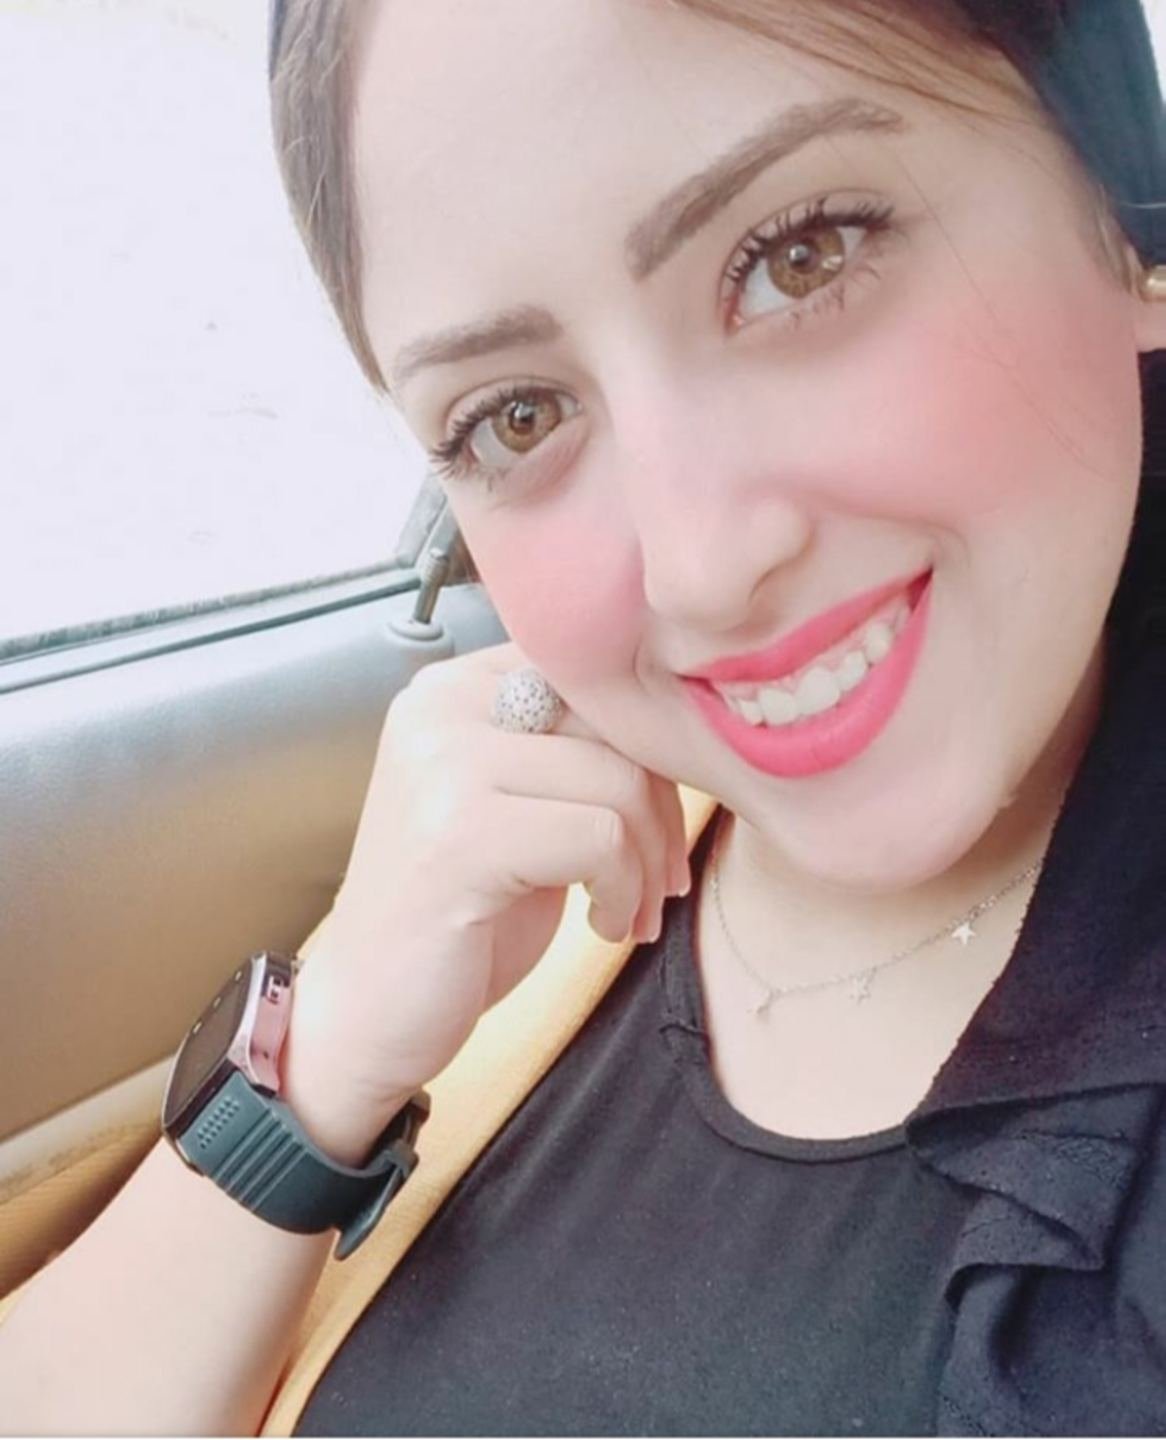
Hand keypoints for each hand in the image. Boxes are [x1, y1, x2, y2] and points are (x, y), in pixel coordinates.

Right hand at [280, 641, 689, 1159]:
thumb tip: (679, 723)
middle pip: (615, 724)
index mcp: (454, 688)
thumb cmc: (459, 912)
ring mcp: (444, 766)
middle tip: (659, 881)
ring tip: (629, 910)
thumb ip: (572, 750)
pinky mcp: (460, 835)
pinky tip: (602, 925)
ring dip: (649, 862)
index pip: (595, 676)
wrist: (369, 1012)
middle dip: (663, 809)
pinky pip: (600, 838)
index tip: (655, 819)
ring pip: (620, 783)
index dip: (648, 747)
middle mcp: (440, 707)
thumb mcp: (518, 806)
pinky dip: (623, 891)